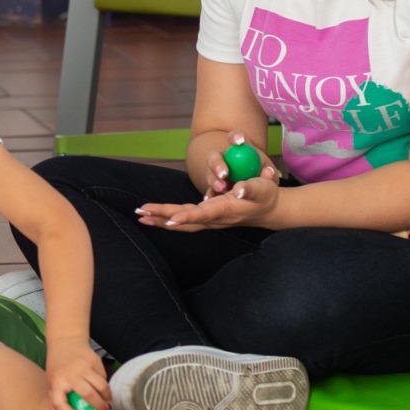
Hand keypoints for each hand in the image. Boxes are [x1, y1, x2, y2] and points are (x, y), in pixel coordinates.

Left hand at [45, 337, 109, 409]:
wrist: (66, 341)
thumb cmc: (58, 368)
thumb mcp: (52, 383)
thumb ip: (55, 403)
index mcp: (56, 381)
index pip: (59, 402)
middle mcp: (70, 374)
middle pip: (88, 395)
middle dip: (98, 406)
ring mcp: (84, 366)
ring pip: (101, 386)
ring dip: (107, 397)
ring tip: (107, 403)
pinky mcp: (95, 360)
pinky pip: (103, 377)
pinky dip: (105, 385)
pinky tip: (104, 389)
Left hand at [137, 174, 280, 231]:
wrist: (269, 210)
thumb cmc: (266, 195)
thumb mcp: (263, 188)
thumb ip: (251, 187)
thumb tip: (239, 189)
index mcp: (226, 209)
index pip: (203, 214)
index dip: (187, 217)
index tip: (171, 219)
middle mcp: (215, 218)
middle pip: (185, 219)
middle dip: (163, 217)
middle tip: (141, 212)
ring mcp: (210, 220)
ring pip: (182, 223)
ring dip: (161, 220)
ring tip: (140, 216)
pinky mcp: (207, 218)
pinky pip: (185, 221)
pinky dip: (168, 219)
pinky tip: (154, 217)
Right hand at [199, 131, 277, 198]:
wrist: (259, 193)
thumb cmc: (264, 178)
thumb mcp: (270, 175)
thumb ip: (270, 174)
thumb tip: (267, 172)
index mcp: (239, 149)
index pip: (235, 137)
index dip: (236, 137)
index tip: (240, 142)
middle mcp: (224, 158)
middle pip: (215, 156)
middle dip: (218, 163)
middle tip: (224, 173)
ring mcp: (216, 173)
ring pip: (210, 174)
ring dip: (214, 180)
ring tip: (222, 188)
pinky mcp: (213, 187)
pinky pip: (209, 190)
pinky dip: (211, 194)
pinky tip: (211, 198)